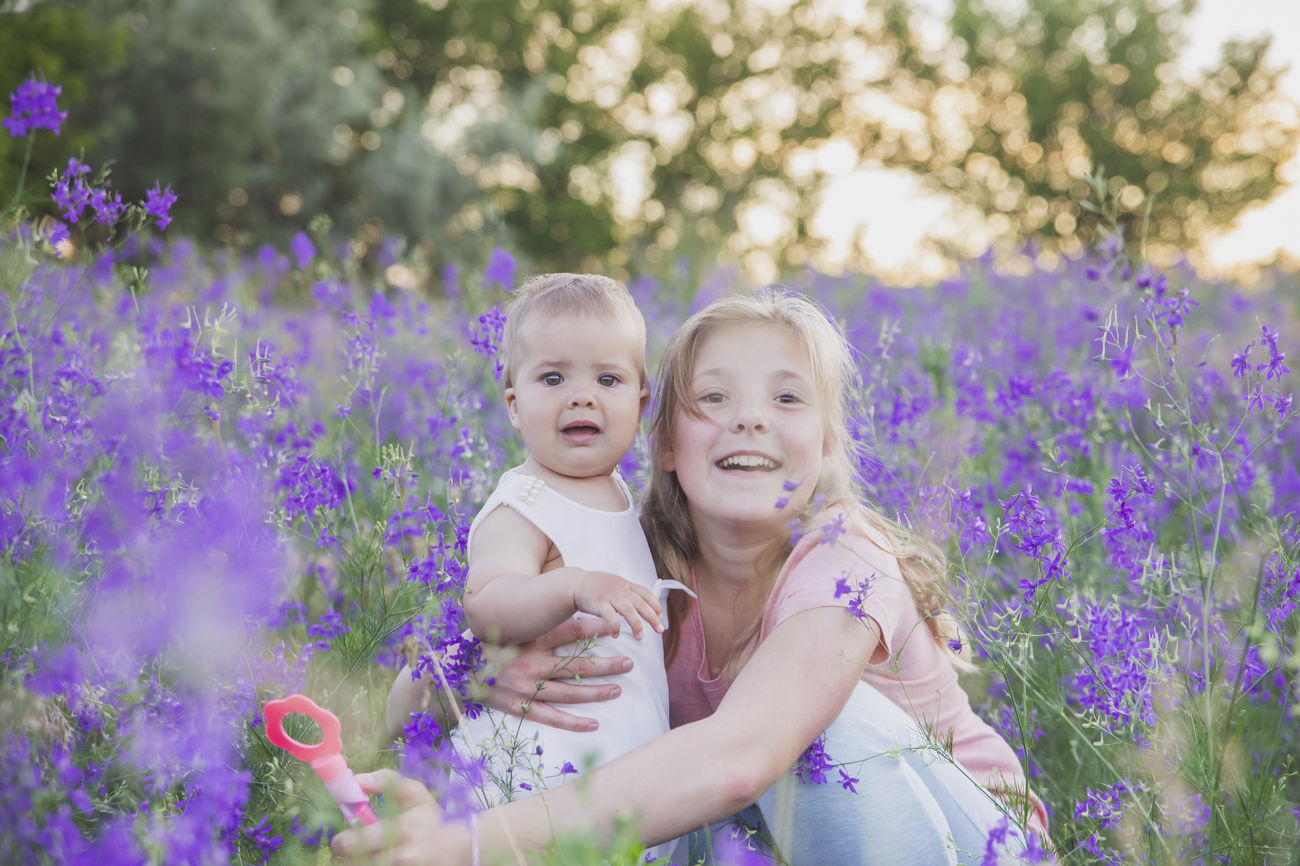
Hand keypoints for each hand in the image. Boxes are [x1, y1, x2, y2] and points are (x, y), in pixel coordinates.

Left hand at [331, 770, 468, 864]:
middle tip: (354, 849)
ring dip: (360, 862)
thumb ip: (387, 781)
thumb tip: (357, 779)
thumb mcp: (416, 794)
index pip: (352, 843)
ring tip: (372, 855)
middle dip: (349, 855)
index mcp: (401, 831)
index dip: (342, 841)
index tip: (345, 838)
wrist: (464, 848)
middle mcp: (401, 857)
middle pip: (352, 862)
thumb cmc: (435, 820)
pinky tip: (382, 861)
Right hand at [481, 617, 632, 731]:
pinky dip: (574, 722)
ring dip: (596, 692)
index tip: (614, 626)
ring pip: (569, 692)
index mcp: (532, 641)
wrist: (463, 673)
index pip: (569, 632)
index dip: (594, 628)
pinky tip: (594, 723)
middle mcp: (532, 664)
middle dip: (605, 665)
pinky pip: (552, 717)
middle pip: (576, 665)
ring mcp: (527, 689)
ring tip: (618, 689)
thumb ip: (545, 624)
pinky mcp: (521, 708)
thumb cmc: (497, 647)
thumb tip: (575, 611)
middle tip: (629, 663)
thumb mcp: (519, 631)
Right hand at [571, 569, 663, 639]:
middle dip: (652, 617)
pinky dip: (615, 626)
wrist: (575, 583)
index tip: (661, 616)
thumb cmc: (596, 587)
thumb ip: (628, 592)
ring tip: (640, 637)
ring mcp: (610, 596)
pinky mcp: (599, 603)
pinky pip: (610, 616)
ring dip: (636, 625)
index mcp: (626, 585)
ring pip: (629, 611)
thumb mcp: (615, 584)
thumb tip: (643, 605)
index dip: (655, 604)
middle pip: (641, 603)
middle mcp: (620, 589)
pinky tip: (616, 635)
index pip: (646, 593)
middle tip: (660, 630)